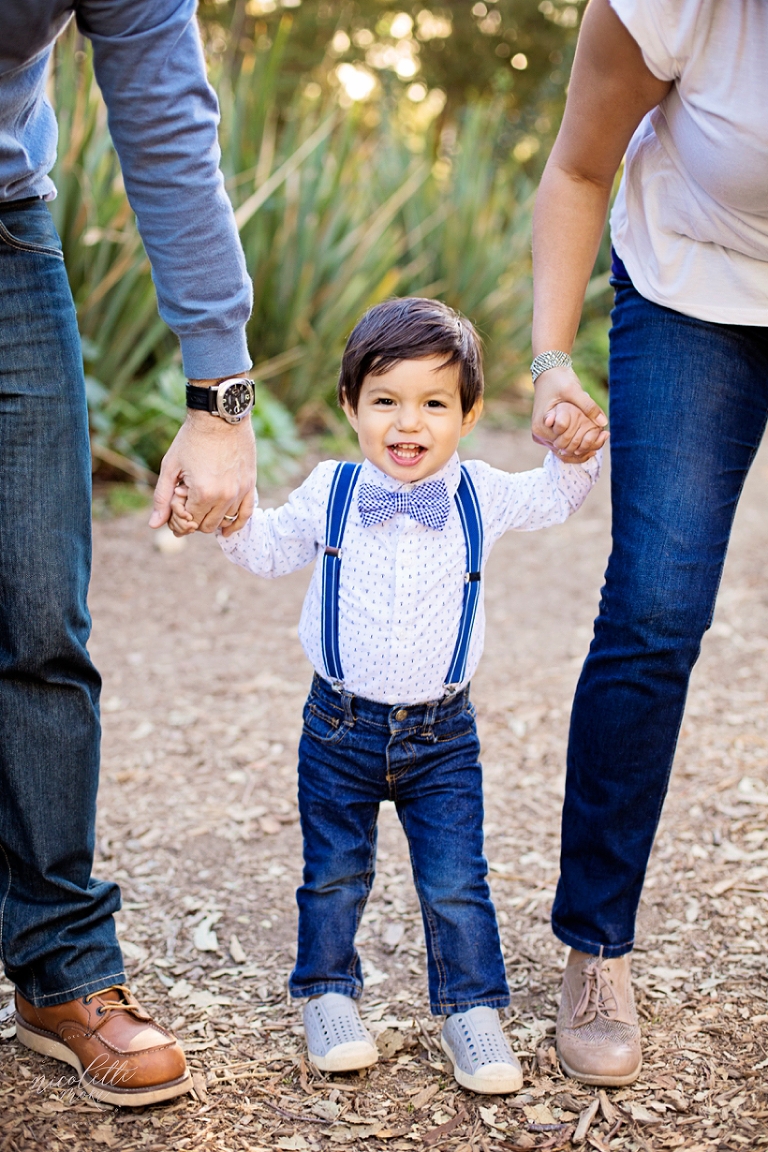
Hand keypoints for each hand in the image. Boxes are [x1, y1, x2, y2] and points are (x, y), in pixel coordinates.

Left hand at [149, 410, 256, 536]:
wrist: (219, 416)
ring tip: (202, 509)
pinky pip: (245, 514)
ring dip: (212, 520)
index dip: (179, 521)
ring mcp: (239, 491)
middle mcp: (224, 496)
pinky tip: (226, 531)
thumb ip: (162, 498)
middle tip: (187, 511)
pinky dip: (236, 524)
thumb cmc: (192, 438)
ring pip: (225, 521)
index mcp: (203, 493)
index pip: (190, 523)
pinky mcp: (250, 485)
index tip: (174, 514)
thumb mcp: (170, 466)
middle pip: (207, 526)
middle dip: (194, 522)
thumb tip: (154, 525)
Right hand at [531, 365, 607, 462]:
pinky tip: (591, 441)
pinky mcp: (547, 435)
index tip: (600, 433)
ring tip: (600, 439)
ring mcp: (542, 436)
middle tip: (603, 436)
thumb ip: (588, 406)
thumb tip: (604, 422)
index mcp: (542, 425)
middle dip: (583, 445)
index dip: (583, 439)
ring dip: (581, 448)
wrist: (548, 374)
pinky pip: (562, 446)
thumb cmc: (559, 380)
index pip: (564, 441)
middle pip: (564, 449)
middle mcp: (539, 434)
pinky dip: (576, 445)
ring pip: (564, 451)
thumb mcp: (574, 390)